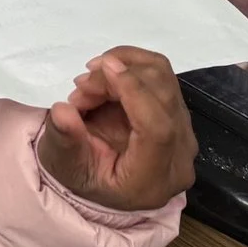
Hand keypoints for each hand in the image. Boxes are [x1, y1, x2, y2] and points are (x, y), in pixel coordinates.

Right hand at [38, 47, 196, 211]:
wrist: (102, 182)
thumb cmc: (83, 176)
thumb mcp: (65, 165)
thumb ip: (65, 140)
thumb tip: (62, 111)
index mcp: (153, 179)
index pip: (159, 129)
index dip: (134, 92)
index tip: (103, 67)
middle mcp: (179, 156)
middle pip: (161, 98)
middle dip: (115, 79)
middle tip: (79, 86)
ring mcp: (185, 132)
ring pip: (162, 79)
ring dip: (122, 68)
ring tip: (89, 83)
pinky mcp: (179, 113)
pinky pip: (162, 75)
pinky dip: (132, 64)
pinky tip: (108, 74)